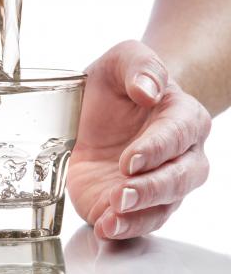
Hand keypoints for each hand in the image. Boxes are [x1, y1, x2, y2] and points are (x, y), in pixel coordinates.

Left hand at [67, 40, 210, 238]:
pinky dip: (124, 228)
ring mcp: (157, 182)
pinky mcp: (135, 200)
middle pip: (180, 178)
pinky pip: (138, 220)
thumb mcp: (123, 59)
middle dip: (152, 188)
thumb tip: (148, 90)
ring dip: (139, 214)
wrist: (104, 109)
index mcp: (182, 117)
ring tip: (113, 215)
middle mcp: (179, 155)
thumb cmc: (120, 84)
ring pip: (163, 207)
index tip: (130, 159)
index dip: (156, 150)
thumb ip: (140, 66)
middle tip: (122, 192)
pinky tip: (107, 227)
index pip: (178, 136)